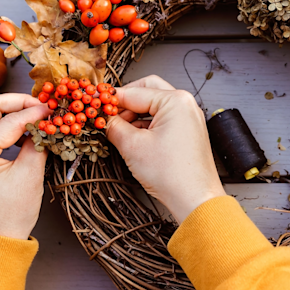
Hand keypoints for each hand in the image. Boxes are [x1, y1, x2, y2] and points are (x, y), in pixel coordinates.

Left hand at [0, 94, 51, 239]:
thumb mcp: (30, 175)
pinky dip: (2, 123)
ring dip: (9, 111)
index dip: (34, 112)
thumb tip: (46, 121)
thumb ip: (38, 142)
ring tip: (35, 117)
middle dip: (17, 102)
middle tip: (42, 106)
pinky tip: (22, 130)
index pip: (8, 120)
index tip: (54, 109)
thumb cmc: (10, 215)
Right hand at [107, 76, 224, 222]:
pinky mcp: (188, 131)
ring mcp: (189, 118)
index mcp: (176, 101)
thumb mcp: (132, 146)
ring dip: (135, 114)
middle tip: (108, 115)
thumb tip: (102, 118)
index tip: (95, 105)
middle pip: (147, 91)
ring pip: (154, 105)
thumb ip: (113, 126)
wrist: (195, 199)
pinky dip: (146, 125)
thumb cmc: (173, 175)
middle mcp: (186, 105)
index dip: (111, 100)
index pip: (134, 92)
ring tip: (118, 131)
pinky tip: (133, 137)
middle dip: (125, 102)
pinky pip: (163, 119)